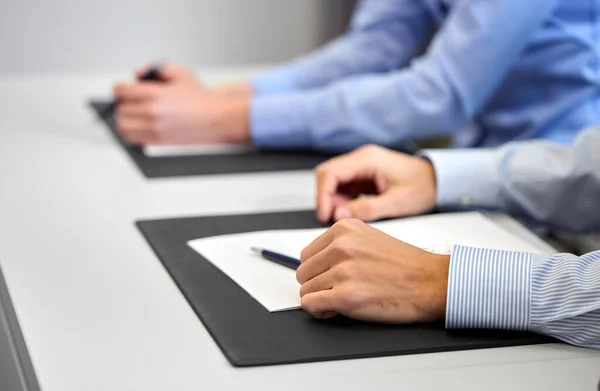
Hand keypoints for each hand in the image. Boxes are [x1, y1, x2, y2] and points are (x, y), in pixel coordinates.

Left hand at [113, 64, 250, 144]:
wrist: (216, 119)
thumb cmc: (201, 99)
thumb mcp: (180, 72)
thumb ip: (154, 69)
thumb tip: (137, 75)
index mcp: (155, 94)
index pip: (121, 91)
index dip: (120, 89)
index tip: (124, 90)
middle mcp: (152, 112)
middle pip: (120, 109)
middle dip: (125, 103)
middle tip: (133, 102)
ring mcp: (154, 129)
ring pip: (123, 126)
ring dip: (126, 119)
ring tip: (134, 115)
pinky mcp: (158, 141)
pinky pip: (133, 139)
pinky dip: (132, 132)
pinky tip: (140, 126)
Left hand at [297, 218, 448, 322]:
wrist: (431, 282)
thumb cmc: (406, 265)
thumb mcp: (368, 239)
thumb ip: (341, 246)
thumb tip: (316, 262)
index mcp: (344, 229)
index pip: (308, 254)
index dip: (318, 269)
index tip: (331, 276)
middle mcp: (340, 247)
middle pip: (304, 272)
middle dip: (317, 284)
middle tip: (338, 290)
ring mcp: (342, 271)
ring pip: (306, 290)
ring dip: (320, 299)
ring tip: (342, 299)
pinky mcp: (345, 296)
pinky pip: (310, 305)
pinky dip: (319, 311)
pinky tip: (336, 309)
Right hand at [315, 145, 436, 222]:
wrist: (440, 181)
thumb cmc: (424, 188)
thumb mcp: (397, 203)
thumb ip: (366, 209)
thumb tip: (339, 216)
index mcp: (368, 159)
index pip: (330, 173)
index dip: (323, 195)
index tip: (325, 215)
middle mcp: (362, 158)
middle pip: (328, 175)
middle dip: (326, 197)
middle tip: (332, 218)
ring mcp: (362, 166)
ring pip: (334, 181)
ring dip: (334, 200)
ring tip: (347, 216)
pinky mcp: (364, 174)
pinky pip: (344, 186)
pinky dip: (343, 200)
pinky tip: (353, 211)